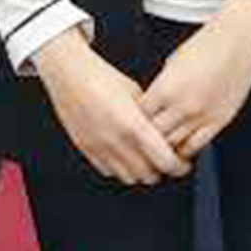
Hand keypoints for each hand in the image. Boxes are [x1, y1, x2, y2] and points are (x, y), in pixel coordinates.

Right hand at [32, 30, 190, 185]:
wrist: (68, 72)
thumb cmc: (101, 77)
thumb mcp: (137, 93)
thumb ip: (152, 118)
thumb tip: (166, 134)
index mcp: (134, 125)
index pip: (166, 162)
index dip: (179, 166)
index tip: (181, 162)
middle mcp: (117, 140)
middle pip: (150, 175)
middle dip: (160, 169)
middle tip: (162, 159)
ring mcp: (99, 147)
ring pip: (130, 178)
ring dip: (140, 171)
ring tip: (142, 158)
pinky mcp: (85, 148)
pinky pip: (108, 171)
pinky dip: (119, 168)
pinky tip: (121, 154)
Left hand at [139, 0, 250, 157]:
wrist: (235, 43)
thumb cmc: (202, 47)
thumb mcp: (170, 64)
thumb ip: (160, 87)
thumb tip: (151, 104)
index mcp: (166, 88)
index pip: (140, 115)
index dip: (134, 120)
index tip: (133, 121)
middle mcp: (184, 105)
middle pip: (156, 134)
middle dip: (147, 137)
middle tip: (143, 138)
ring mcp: (203, 115)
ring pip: (175, 144)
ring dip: (166, 146)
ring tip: (159, 146)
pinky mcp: (220, 121)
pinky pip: (198, 145)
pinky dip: (186, 149)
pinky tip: (180, 147)